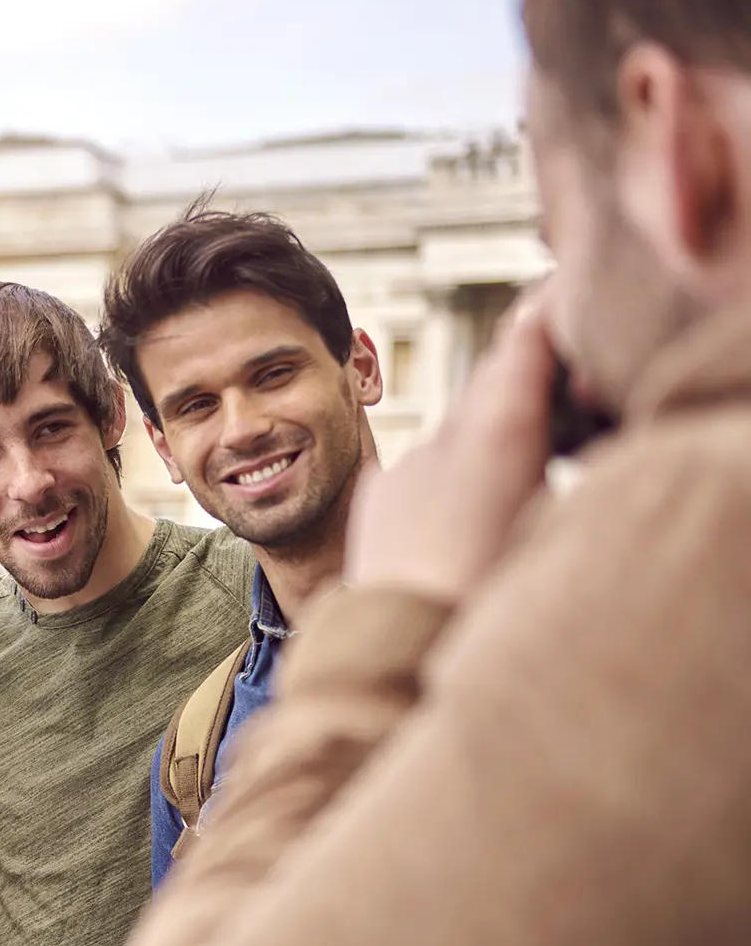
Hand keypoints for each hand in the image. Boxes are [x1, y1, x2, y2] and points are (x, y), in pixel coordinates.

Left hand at [345, 289, 556, 602]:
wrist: (399, 649)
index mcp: (499, 434)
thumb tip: (566, 439)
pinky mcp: (379, 491)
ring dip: (488, 428)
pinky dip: (452, 465)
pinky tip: (468, 495)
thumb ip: (556, 467)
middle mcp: (446, 436)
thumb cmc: (489, 596)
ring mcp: (407, 463)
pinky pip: (425, 463)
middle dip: (523, 373)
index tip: (562, 297)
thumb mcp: (547, 523)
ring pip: (458, 426)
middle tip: (558, 355)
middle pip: (492, 383)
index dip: (546, 318)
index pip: (525, 346)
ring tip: (523, 445)